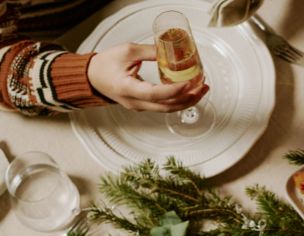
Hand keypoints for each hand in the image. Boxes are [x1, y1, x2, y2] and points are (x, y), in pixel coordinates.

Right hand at [87, 43, 207, 111]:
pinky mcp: (144, 105)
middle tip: (203, 86)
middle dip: (189, 98)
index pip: (156, 94)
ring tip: (201, 89)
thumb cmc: (104, 65)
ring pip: (168, 109)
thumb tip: (171, 52)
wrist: (92, 78)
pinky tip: (189, 91)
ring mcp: (140, 107)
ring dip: (187, 100)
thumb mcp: (127, 51)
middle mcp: (136, 102)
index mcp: (128, 89)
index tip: (189, 82)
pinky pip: (164, 106)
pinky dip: (179, 99)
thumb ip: (150, 52)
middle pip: (168, 106)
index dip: (175, 90)